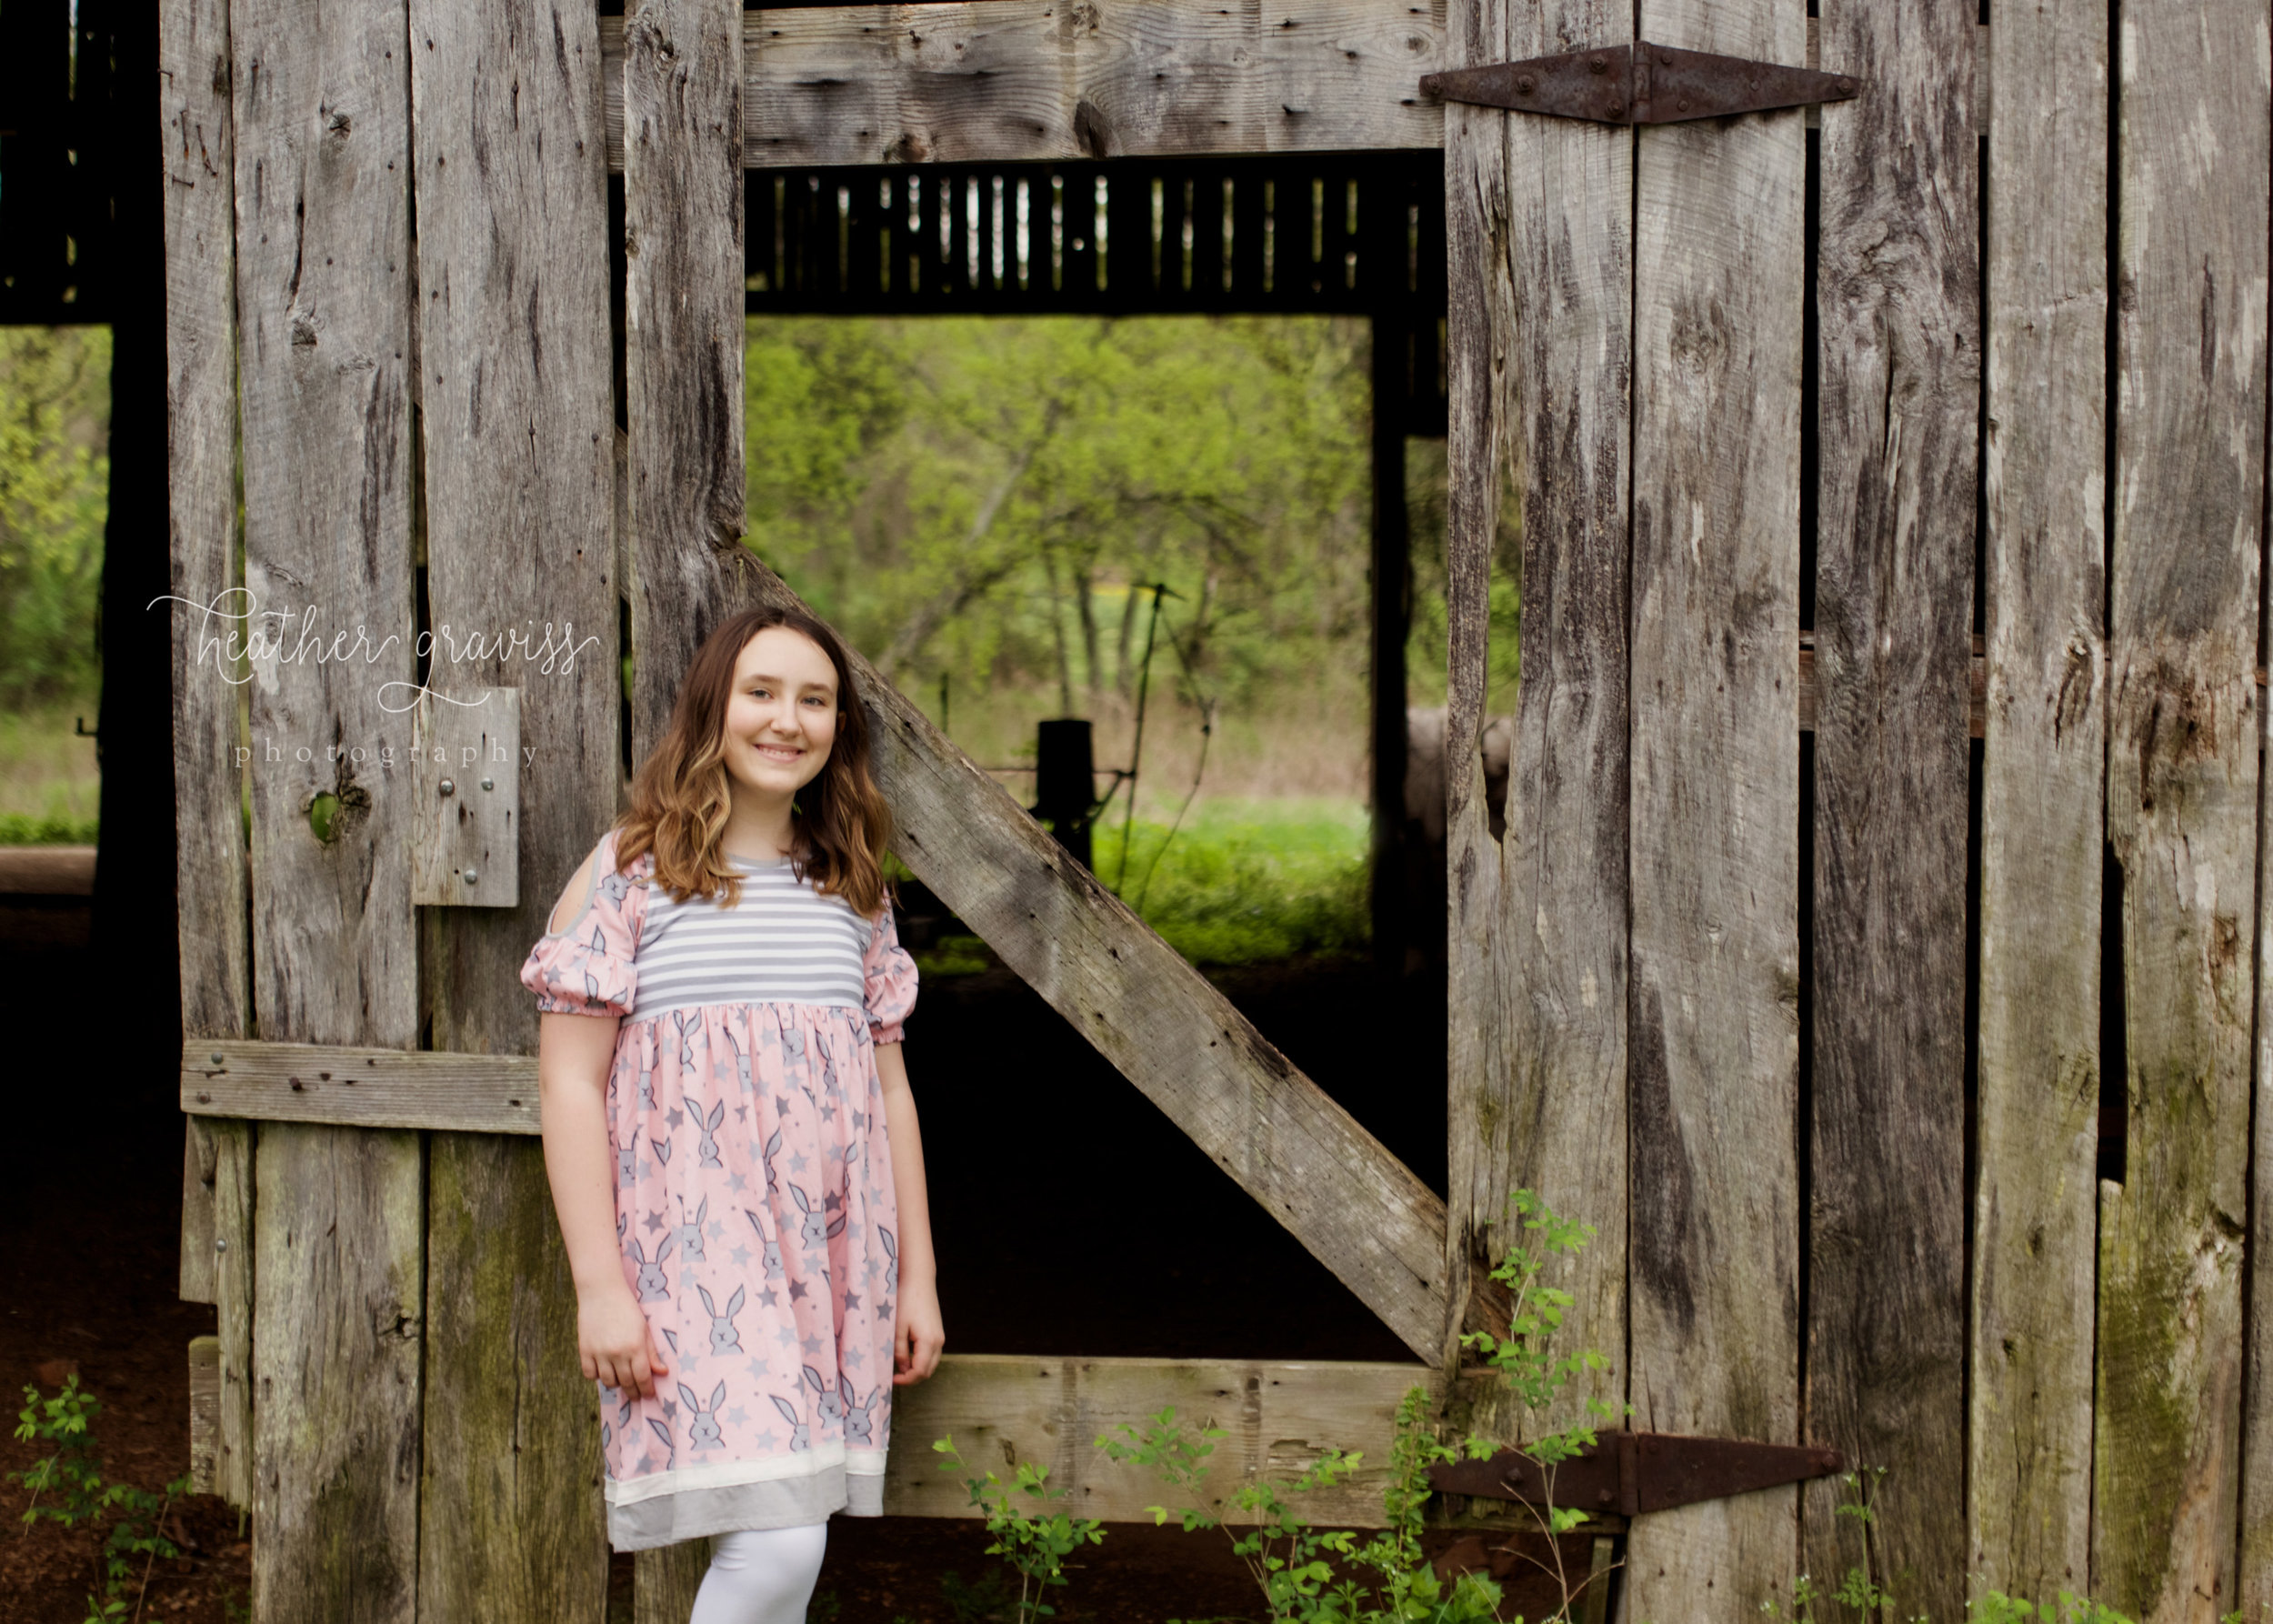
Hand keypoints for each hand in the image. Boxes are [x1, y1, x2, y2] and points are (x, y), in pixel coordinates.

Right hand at [580, 1283, 669, 1399]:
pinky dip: (597, 1376)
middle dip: (633, 1391)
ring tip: (621, 1379)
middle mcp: (617, 1352)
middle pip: (626, 1382)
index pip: (642, 1377)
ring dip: (616, 1384)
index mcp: (635, 1346)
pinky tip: (604, 1370)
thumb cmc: (627, 1308)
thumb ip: (652, 1352)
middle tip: (636, 1394)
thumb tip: (662, 1372)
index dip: (646, 1389)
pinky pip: (590, 1375)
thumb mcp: (644, 1328)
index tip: (649, 1394)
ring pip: (608, 1382)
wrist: (602, 1292)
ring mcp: (599, 1352)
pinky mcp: (584, 1350)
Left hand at [892, 1278, 944, 1385]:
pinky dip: (921, 1360)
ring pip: (931, 1364)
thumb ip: (899, 1351)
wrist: (919, 1280)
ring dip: (917, 1369)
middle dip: (912, 1378)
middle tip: (895, 1377)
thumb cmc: (906, 1301)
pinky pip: (932, 1354)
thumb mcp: (898, 1328)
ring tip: (900, 1367)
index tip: (891, 1380)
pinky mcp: (938, 1332)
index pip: (920, 1372)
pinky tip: (908, 1356)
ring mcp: (940, 1337)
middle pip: (928, 1371)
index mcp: (929, 1342)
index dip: (906, 1380)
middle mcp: (939, 1342)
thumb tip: (902, 1368)